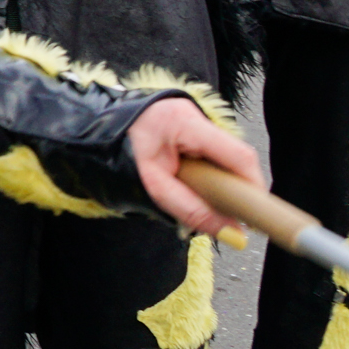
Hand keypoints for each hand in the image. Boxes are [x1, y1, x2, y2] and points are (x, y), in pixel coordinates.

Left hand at [126, 98, 262, 237]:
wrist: (91, 128)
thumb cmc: (116, 151)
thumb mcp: (152, 186)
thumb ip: (190, 209)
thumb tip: (232, 234)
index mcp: (183, 122)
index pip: (238, 155)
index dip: (254, 187)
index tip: (256, 217)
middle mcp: (193, 114)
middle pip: (236, 157)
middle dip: (237, 190)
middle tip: (230, 217)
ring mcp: (192, 117)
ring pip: (225, 158)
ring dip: (222, 184)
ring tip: (208, 204)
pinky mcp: (189, 126)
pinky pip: (212, 154)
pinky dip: (210, 176)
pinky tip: (197, 189)